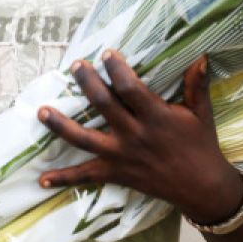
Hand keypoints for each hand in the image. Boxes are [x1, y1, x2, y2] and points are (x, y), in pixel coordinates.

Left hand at [37, 51, 242, 225]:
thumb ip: (196, 85)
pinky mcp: (115, 174)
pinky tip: (41, 179)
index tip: (106, 52)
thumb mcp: (201, 114)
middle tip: (74, 65)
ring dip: (60, 125)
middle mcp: (135, 135)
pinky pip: (86, 176)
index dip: (117, 69)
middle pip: (104, 105)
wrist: (201, 188)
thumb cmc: (201, 145)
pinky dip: (63, 179)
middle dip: (87, 83)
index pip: (131, 88)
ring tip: (41, 110)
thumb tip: (201, 56)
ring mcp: (121, 156)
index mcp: (156, 117)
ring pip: (84, 139)